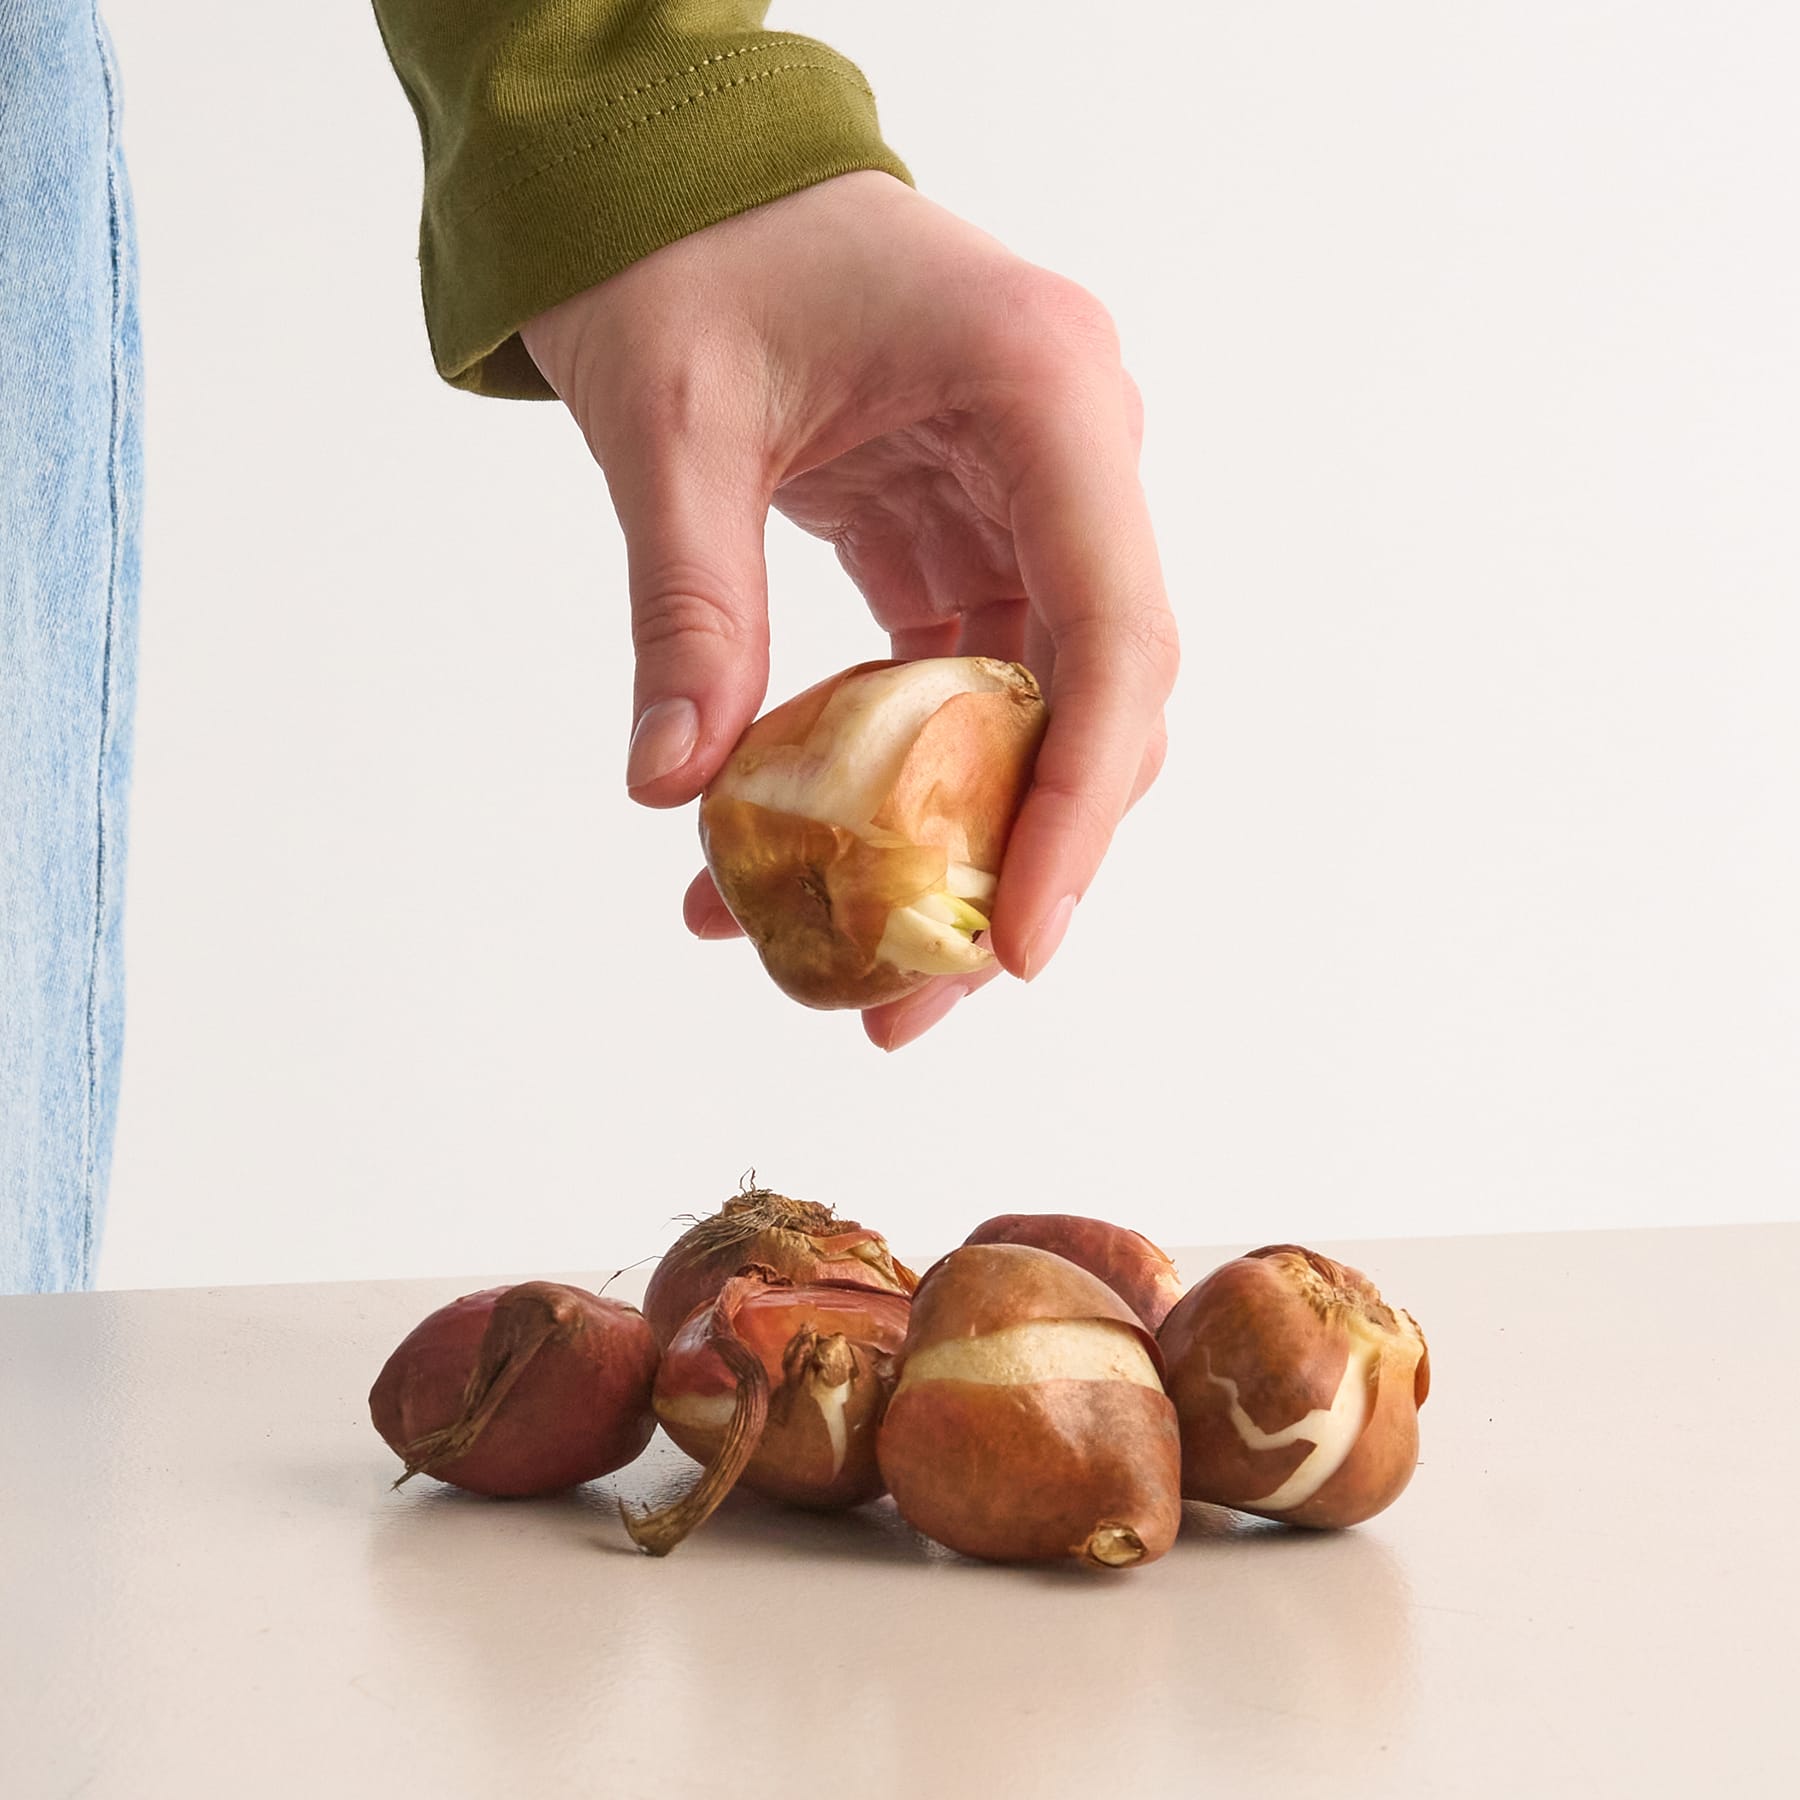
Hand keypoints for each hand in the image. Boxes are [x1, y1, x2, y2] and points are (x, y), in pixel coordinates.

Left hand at [521, 172, 1176, 1048]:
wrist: (677, 166)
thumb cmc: (685, 243)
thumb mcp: (671, 423)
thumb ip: (689, 611)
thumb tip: (673, 794)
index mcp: (1042, 393)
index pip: (1111, 635)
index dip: (1080, 806)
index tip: (1015, 943)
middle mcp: (1071, 452)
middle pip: (1096, 702)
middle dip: (1016, 861)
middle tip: (913, 998)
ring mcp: (1032, 495)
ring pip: (1038, 712)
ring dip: (954, 840)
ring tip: (845, 961)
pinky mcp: (974, 531)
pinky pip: (965, 685)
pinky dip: (900, 780)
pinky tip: (807, 851)